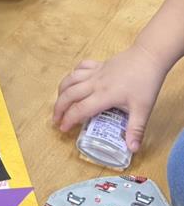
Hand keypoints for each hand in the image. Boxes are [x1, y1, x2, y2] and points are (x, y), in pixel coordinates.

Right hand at [53, 43, 168, 151]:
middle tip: (56, 119)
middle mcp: (95, 83)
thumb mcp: (143, 109)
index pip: (80, 109)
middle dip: (59, 108)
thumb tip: (132, 149)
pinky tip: (73, 80)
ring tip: (59, 101)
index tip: (63, 129)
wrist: (149, 56)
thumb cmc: (146, 82)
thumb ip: (136, 129)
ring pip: (71, 79)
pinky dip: (74, 74)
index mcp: (104, 95)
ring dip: (62, 90)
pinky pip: (81, 67)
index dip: (69, 119)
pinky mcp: (99, 64)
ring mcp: (96, 72)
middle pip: (69, 94)